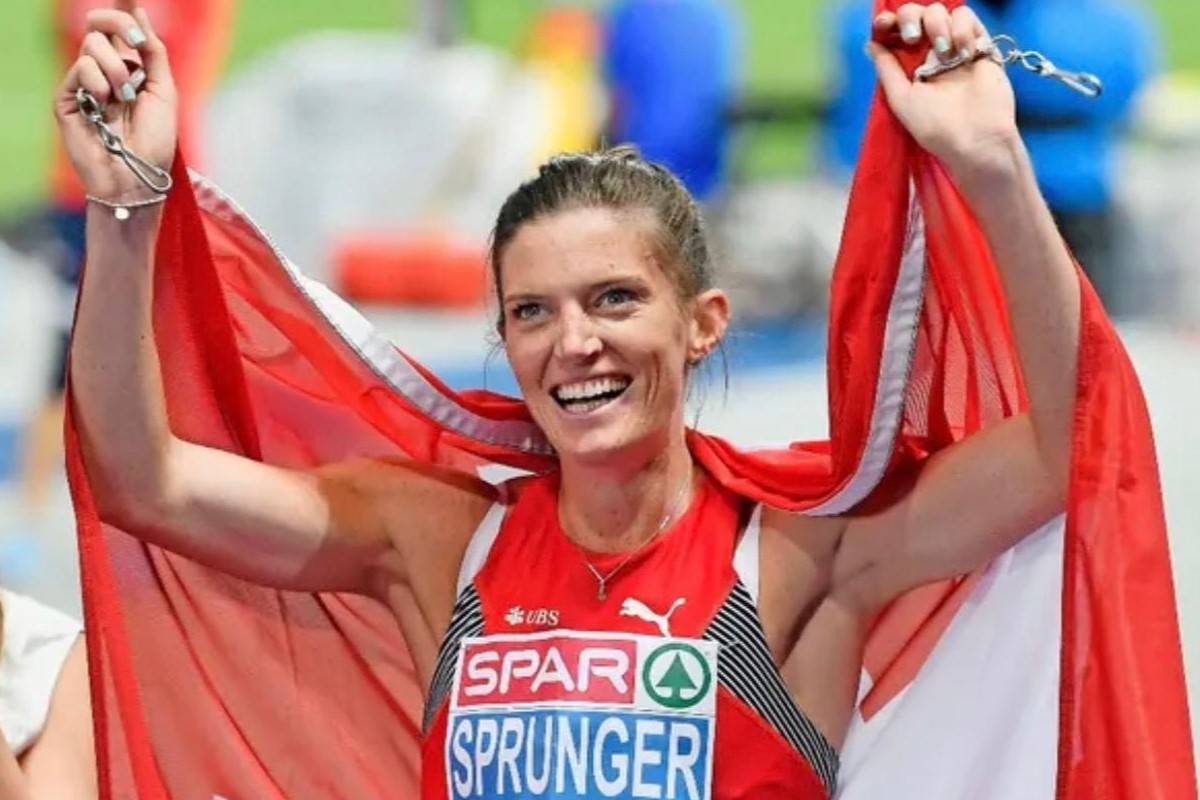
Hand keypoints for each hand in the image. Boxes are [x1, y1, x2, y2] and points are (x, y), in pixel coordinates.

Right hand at [53, 1, 177, 201]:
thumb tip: (139, 12)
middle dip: (119, 26)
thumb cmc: (154, 141)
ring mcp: (83, 85)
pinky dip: (98, 83)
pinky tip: (103, 106)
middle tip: (137, 43)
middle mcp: (104, 74)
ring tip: (123, 99)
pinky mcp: (67, 97)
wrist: (136, 175)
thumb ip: (152, 52)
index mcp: (129, 70)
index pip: (118, 29)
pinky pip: (80, 67)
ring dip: (116, 70)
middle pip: (98, 25)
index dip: (122, 12)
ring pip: (92, 46)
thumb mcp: (164, 91)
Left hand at [866, 3, 1020, 182]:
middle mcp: (931, 52)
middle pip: (917, 13)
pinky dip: (962, 27)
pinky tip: (963, 52)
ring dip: (937, 24)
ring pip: (941, 11)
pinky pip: (967, 16)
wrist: (975, 137)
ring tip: (945, 54)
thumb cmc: (935, 126)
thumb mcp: (902, 99)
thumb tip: (870, 43)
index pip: (896, 31)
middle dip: (910, 17)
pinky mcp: (980, 43)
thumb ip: (886, 69)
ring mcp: (955, 46)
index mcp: (910, 65)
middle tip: (912, 37)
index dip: (888, 21)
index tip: (883, 24)